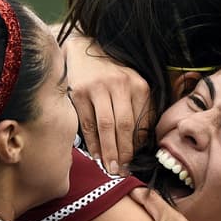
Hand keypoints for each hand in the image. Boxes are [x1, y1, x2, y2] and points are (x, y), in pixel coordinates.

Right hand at [62, 34, 151, 174]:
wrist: (84, 49)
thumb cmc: (111, 73)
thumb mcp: (132, 83)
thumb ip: (139, 108)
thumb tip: (141, 143)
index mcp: (138, 85)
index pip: (141, 122)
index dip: (138, 145)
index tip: (135, 161)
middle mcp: (120, 84)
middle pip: (124, 127)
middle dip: (124, 153)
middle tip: (123, 171)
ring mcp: (98, 88)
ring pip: (106, 127)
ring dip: (109, 151)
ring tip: (111, 168)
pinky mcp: (79, 92)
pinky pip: (87, 123)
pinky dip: (92, 142)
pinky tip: (96, 155)